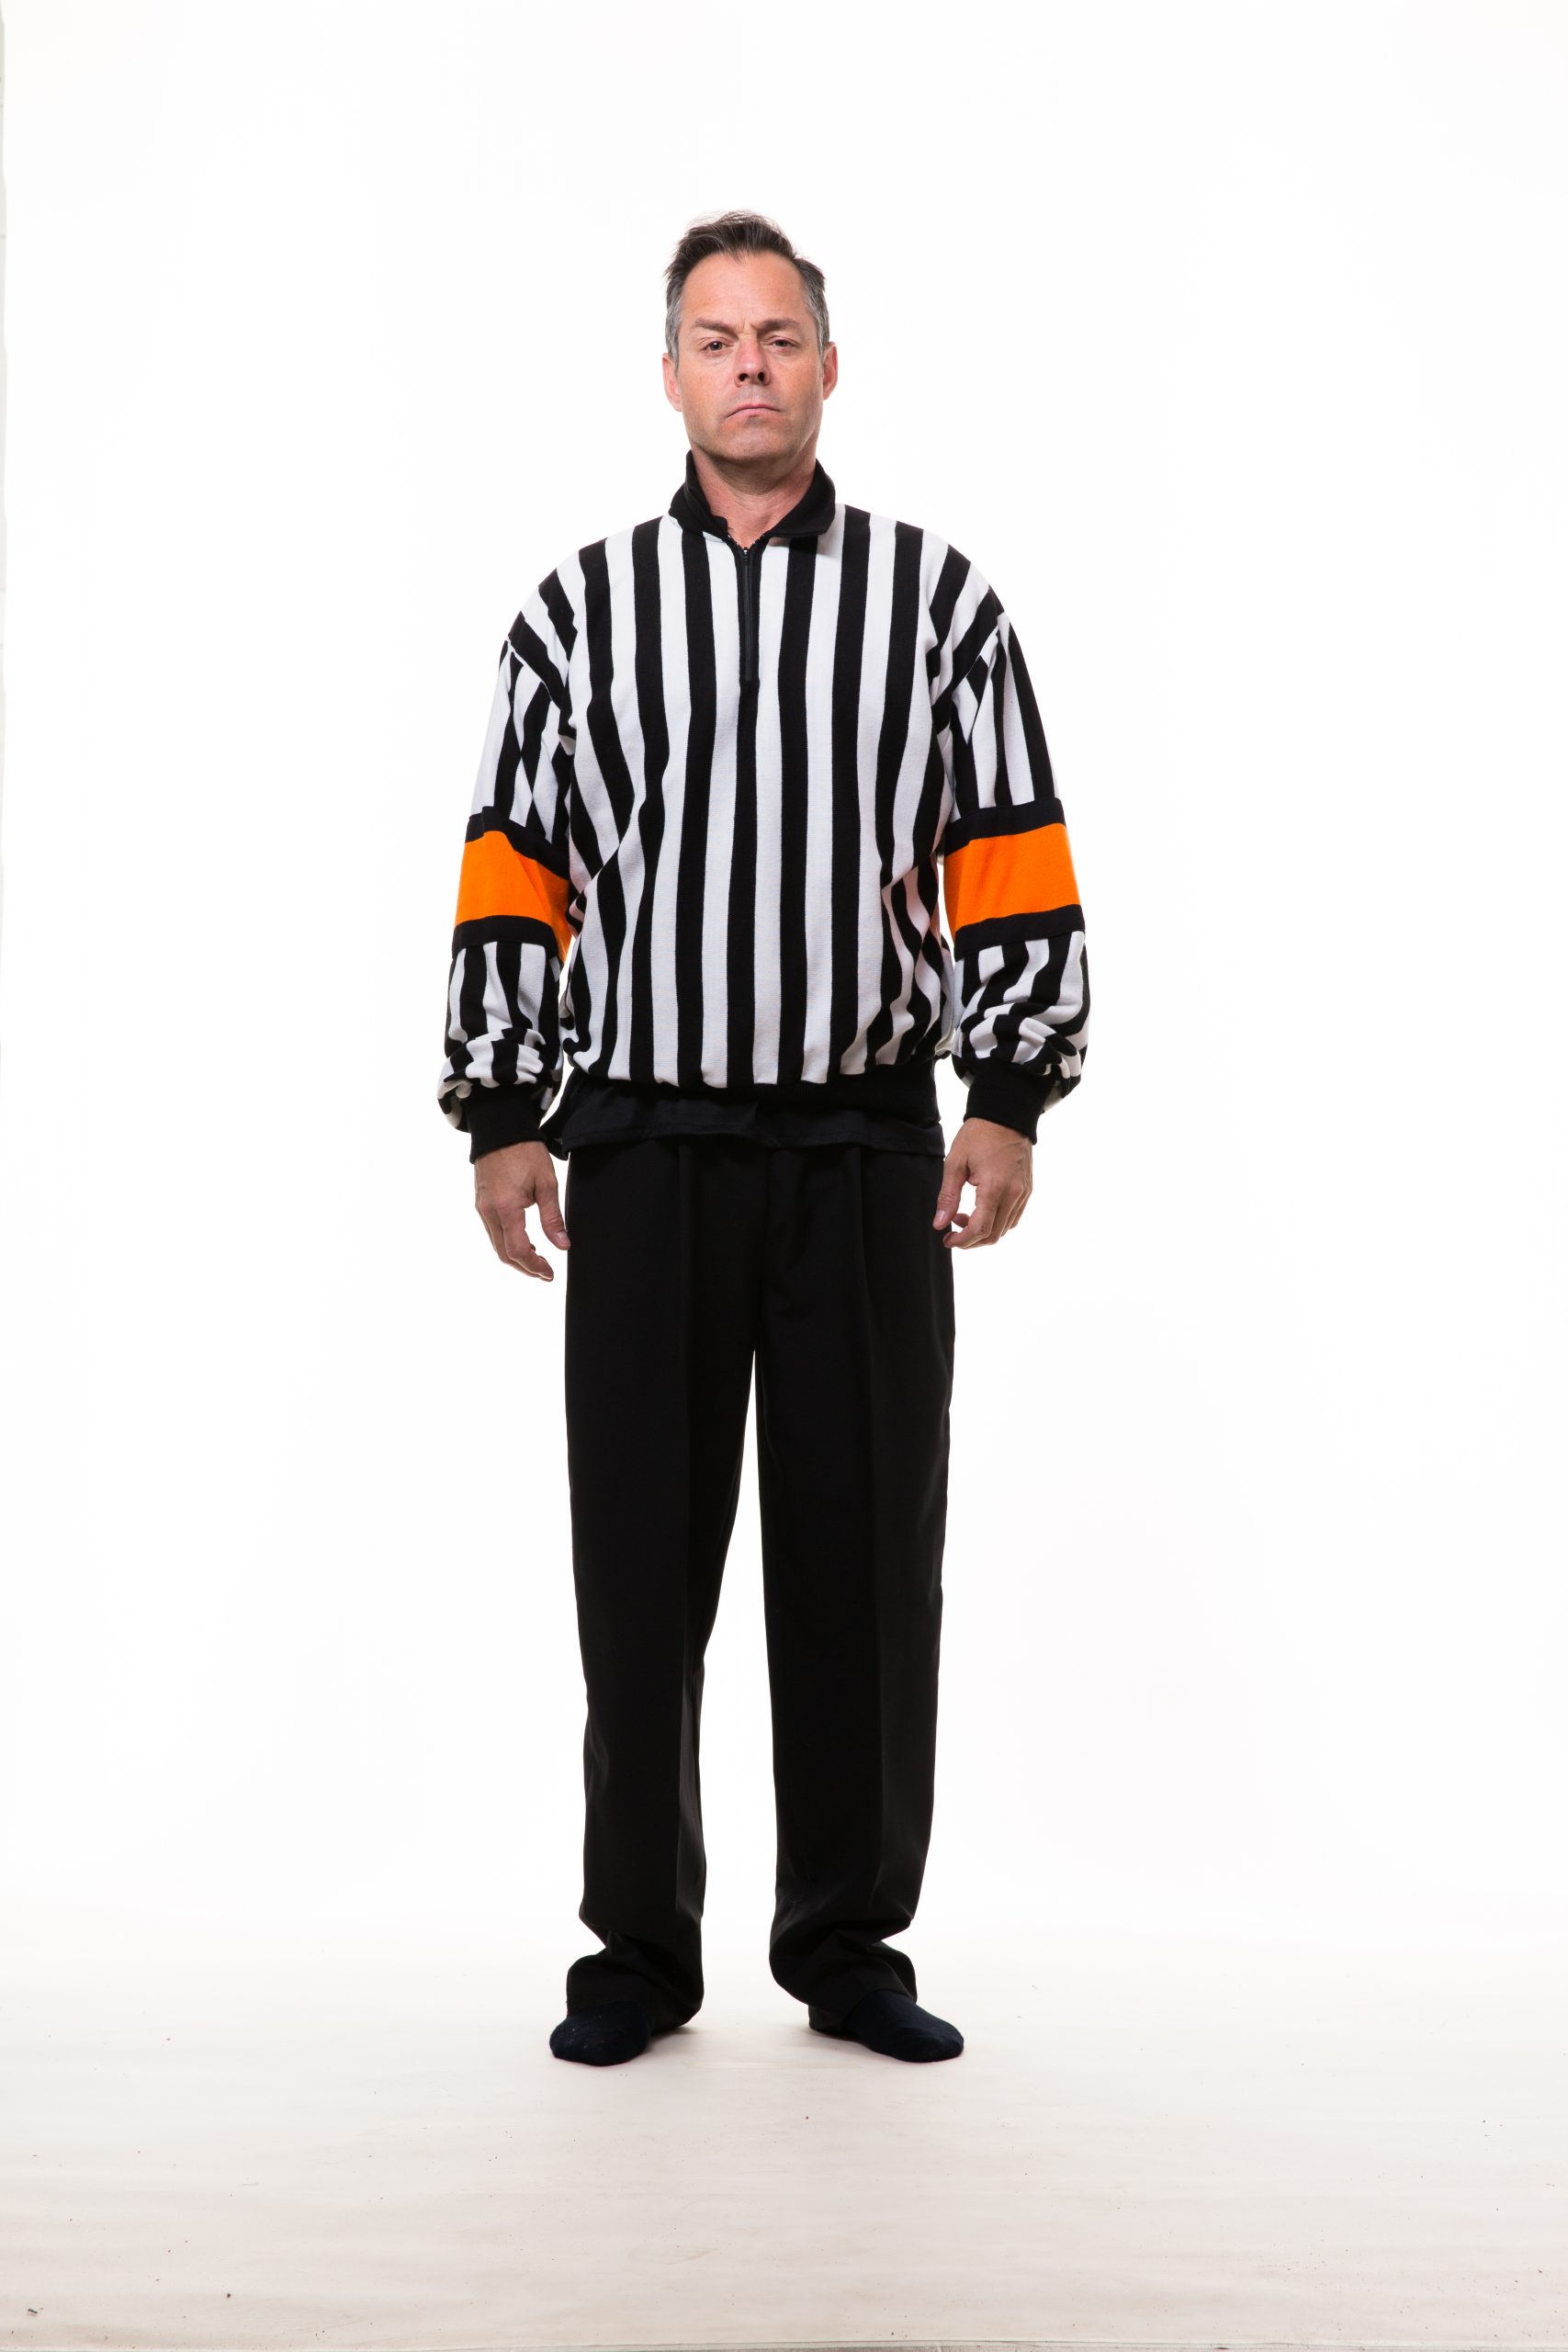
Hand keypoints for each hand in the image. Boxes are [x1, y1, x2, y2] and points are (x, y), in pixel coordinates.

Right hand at [474, 1140, 570, 1279]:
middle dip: (525, 1268)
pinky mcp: (481, 1203)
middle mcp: (489, 1212)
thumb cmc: (525, 1151)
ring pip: (497, 1245)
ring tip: (538, 1259)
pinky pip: (493, 1232)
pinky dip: (507, 1243)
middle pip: (504, 1254)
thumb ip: (553, 1218)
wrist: (500, 1129)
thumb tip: (563, 1245)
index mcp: (506, 1208)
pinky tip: (524, 1241)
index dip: (535, 1267)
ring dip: (516, 1257)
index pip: (518, 1251)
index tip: (550, 1273)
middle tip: (545, 1273)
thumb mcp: (546, 1183)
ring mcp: (482, 1208)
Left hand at [933, 1118, 1032, 1248]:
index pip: (980, 1229)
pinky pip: (1013, 1217)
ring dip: (984, 1231)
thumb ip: (948, 1196)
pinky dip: (997, 1222)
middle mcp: (1013, 1194)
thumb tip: (940, 1223)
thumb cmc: (979, 1135)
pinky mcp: (1027, 1189)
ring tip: (964, 1217)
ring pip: (1005, 1229)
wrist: (1006, 1116)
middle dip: (971, 1240)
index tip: (947, 1240)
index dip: (962, 1241)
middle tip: (953, 1231)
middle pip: (994, 1235)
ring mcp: (1023, 1193)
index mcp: (994, 1188)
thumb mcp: (955, 1162)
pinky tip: (982, 1211)